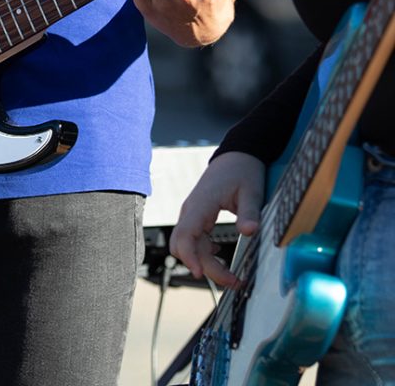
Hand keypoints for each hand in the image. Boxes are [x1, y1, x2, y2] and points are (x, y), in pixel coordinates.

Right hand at [170, 152, 264, 286]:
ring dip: (206, 263)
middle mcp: (192, 210)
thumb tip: (250, 232)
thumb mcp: (252, 191)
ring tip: (231, 275)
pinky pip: (194, 240)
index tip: (200, 274)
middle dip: (204, 267)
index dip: (189, 256)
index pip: (185, 234)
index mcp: (201, 204)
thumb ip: (249, 212)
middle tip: (232, 280)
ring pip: (189, 246)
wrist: (237, 155)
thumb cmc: (243, 170)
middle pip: (185, 246)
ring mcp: (193, 214)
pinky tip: (221, 256)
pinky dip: (204, 253)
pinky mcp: (198, 217)